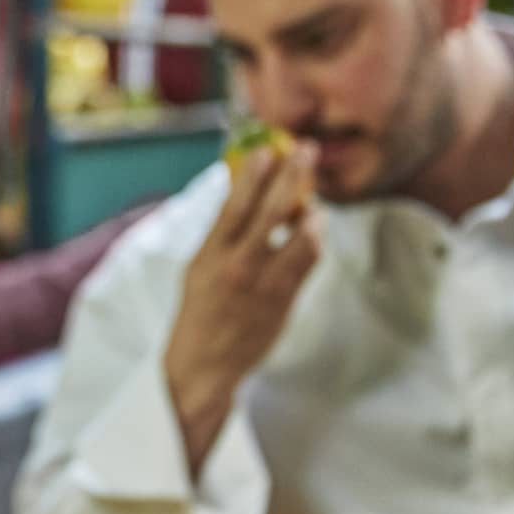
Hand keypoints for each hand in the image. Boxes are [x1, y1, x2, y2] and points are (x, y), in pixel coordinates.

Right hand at [165, 144, 320, 474]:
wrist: (203, 364)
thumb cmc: (200, 310)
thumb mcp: (198, 268)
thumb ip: (221, 234)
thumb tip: (241, 190)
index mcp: (209, 256)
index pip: (232, 206)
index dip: (250, 175)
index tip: (265, 150)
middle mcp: (236, 267)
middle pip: (270, 212)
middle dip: (291, 177)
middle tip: (306, 150)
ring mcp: (263, 285)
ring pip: (302, 237)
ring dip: (312, 213)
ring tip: (312, 204)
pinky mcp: (284, 301)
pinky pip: (309, 261)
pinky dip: (314, 240)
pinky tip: (313, 230)